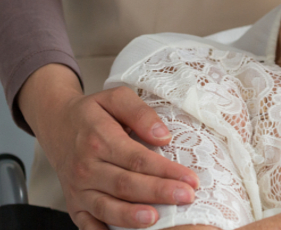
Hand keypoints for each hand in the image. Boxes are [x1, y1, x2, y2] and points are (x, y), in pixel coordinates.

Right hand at [18, 64, 198, 229]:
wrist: (56, 123)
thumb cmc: (93, 111)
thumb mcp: (116, 98)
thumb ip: (140, 113)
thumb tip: (163, 136)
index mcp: (99, 139)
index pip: (138, 159)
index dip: (166, 170)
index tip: (190, 178)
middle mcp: (86, 167)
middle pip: (126, 184)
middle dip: (159, 193)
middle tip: (187, 197)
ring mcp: (78, 189)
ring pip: (107, 207)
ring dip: (132, 216)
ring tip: (157, 219)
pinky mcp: (74, 204)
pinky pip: (87, 225)